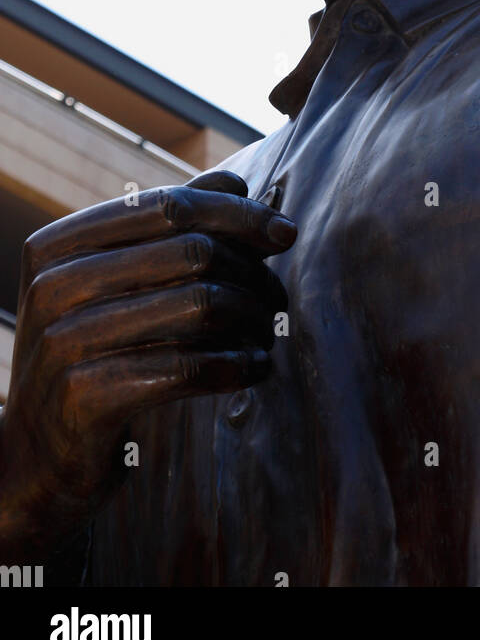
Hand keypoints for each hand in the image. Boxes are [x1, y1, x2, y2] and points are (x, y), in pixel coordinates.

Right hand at [0, 169, 293, 559]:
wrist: (33, 458)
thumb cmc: (90, 356)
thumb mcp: (112, 285)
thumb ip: (167, 231)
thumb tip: (236, 182)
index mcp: (58, 243)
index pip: (169, 205)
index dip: (238, 214)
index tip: (286, 234)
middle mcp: (53, 284)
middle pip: (192, 252)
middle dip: (251, 274)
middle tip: (275, 301)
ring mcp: (63, 341)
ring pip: (198, 306)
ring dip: (250, 321)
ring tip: (266, 336)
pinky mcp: (84, 398)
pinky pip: (185, 368)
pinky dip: (235, 366)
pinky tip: (254, 370)